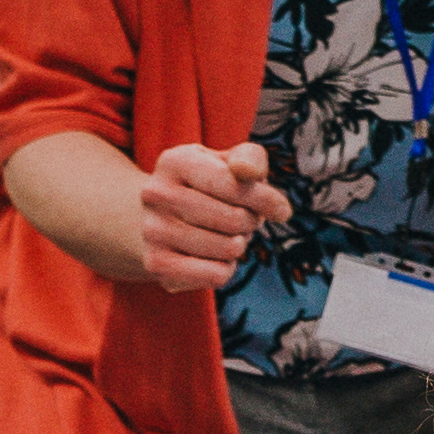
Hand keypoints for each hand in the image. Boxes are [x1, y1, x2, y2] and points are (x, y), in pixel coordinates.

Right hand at [142, 140, 287, 293]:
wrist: (160, 218)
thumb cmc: (208, 186)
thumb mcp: (228, 162)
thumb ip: (250, 158)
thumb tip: (250, 173)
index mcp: (175, 161)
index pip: (236, 184)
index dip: (266, 200)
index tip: (281, 210)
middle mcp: (157, 194)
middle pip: (236, 219)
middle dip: (251, 222)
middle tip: (241, 219)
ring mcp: (153, 230)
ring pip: (229, 249)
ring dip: (238, 245)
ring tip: (223, 234)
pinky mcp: (157, 264)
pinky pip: (216, 275)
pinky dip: (225, 268)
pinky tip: (212, 256)